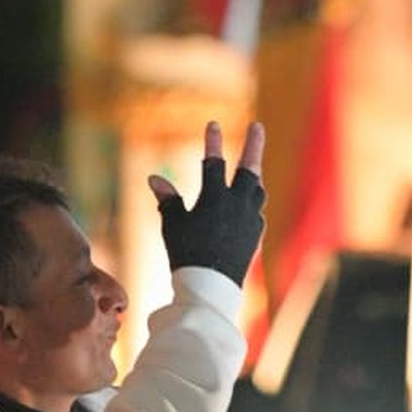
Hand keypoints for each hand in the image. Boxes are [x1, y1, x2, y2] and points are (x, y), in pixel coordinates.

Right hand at [148, 121, 265, 288]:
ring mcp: (251, 218)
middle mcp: (237, 203)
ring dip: (254, 176)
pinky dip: (252, 205)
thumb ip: (168, 200)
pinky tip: (248, 207)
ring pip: (257, 190)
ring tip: (253, 169)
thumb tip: (154, 178)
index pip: (213, 163)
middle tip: (257, 126)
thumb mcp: (173, 225)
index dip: (212, 142)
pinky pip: (257, 213)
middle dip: (253, 145)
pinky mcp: (256, 234)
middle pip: (249, 168)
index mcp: (215, 197)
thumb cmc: (186, 253)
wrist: (211, 288)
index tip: (213, 124)